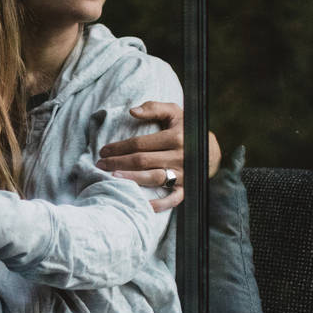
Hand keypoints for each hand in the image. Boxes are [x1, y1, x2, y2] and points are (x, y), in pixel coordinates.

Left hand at [97, 101, 222, 211]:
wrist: (212, 149)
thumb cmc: (186, 128)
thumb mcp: (174, 112)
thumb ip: (154, 108)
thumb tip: (132, 111)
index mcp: (176, 137)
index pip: (141, 144)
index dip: (119, 147)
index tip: (103, 150)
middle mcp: (181, 156)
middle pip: (143, 162)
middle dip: (119, 163)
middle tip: (100, 165)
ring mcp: (184, 174)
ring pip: (154, 179)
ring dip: (131, 180)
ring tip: (112, 179)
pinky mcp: (187, 188)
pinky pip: (172, 199)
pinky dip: (158, 204)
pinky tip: (140, 204)